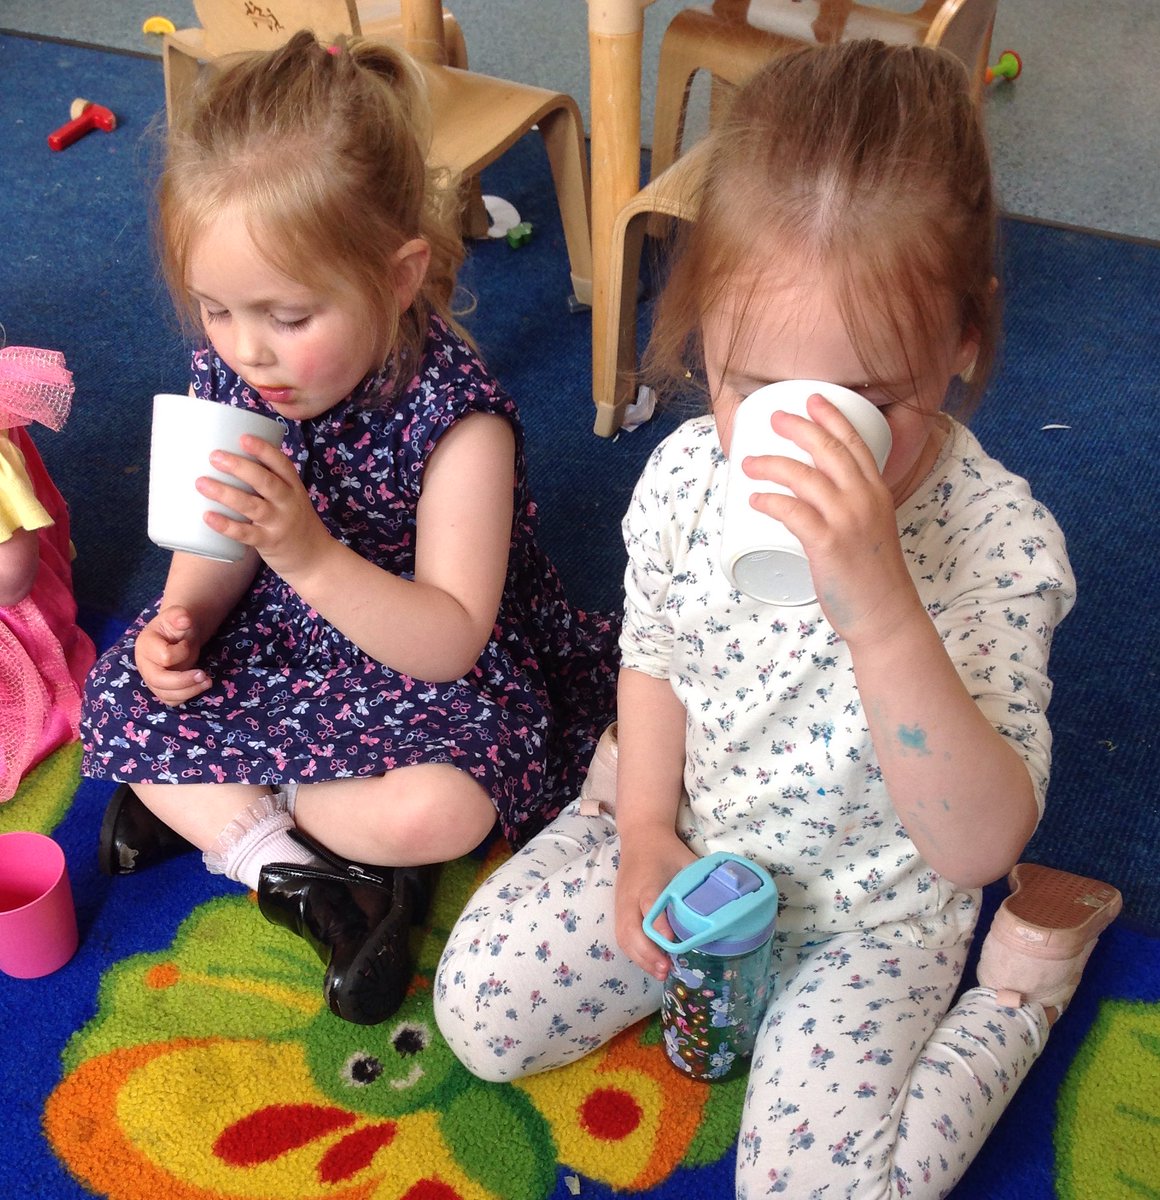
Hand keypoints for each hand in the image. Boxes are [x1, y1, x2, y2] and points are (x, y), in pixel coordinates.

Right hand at [134, 604, 209, 704]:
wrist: (178, 635)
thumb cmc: (177, 625)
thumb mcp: (178, 616)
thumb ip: (179, 615)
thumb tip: (185, 620)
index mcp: (145, 645)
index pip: (164, 657)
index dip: (182, 652)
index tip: (187, 644)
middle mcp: (144, 665)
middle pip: (158, 680)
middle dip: (183, 680)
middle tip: (204, 675)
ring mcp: (151, 679)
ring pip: (166, 694)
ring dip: (189, 691)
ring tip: (207, 681)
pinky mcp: (161, 689)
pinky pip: (171, 700)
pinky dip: (187, 696)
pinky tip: (200, 686)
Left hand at [198, 437, 330, 579]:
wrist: (316, 559)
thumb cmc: (296, 524)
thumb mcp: (292, 500)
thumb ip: (269, 484)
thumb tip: (228, 462)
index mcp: (294, 488)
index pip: (282, 465)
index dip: (264, 450)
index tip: (243, 438)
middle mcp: (289, 503)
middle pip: (266, 482)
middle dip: (240, 467)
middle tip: (214, 456)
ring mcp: (279, 524)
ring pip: (252, 506)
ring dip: (226, 493)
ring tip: (202, 483)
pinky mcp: (269, 543)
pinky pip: (246, 534)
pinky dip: (226, 525)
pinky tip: (208, 516)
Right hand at [614, 833, 697, 979]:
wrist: (640, 836)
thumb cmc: (667, 850)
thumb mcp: (687, 862)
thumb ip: (701, 885)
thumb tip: (726, 908)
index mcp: (649, 880)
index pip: (650, 903)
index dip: (658, 924)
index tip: (671, 941)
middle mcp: (631, 894)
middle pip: (631, 928)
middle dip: (648, 952)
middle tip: (667, 968)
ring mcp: (621, 904)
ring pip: (624, 936)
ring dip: (640, 958)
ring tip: (661, 972)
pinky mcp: (618, 910)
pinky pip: (622, 936)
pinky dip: (635, 953)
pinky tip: (651, 964)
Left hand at [744, 394, 916, 644]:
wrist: (885, 614)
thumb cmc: (872, 575)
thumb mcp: (871, 528)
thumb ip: (849, 509)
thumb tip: (811, 500)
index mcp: (877, 493)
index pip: (856, 443)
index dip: (833, 416)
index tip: (812, 398)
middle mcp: (865, 500)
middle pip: (829, 449)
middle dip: (799, 427)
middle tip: (773, 418)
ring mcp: (848, 521)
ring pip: (805, 477)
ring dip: (772, 465)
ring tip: (748, 463)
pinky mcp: (828, 545)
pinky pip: (793, 512)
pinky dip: (771, 501)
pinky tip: (754, 498)